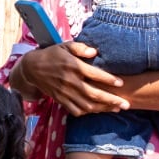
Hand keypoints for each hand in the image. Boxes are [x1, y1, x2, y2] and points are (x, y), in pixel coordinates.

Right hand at [9, 42, 128, 115]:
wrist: (32, 68)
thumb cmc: (52, 55)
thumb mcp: (64, 46)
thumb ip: (80, 48)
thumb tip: (94, 52)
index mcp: (73, 66)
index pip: (94, 74)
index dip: (108, 79)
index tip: (121, 83)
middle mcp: (70, 81)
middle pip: (94, 93)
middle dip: (111, 100)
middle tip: (126, 104)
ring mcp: (64, 92)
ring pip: (86, 104)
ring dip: (103, 108)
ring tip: (117, 109)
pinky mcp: (60, 99)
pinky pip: (75, 110)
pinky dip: (87, 112)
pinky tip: (97, 110)